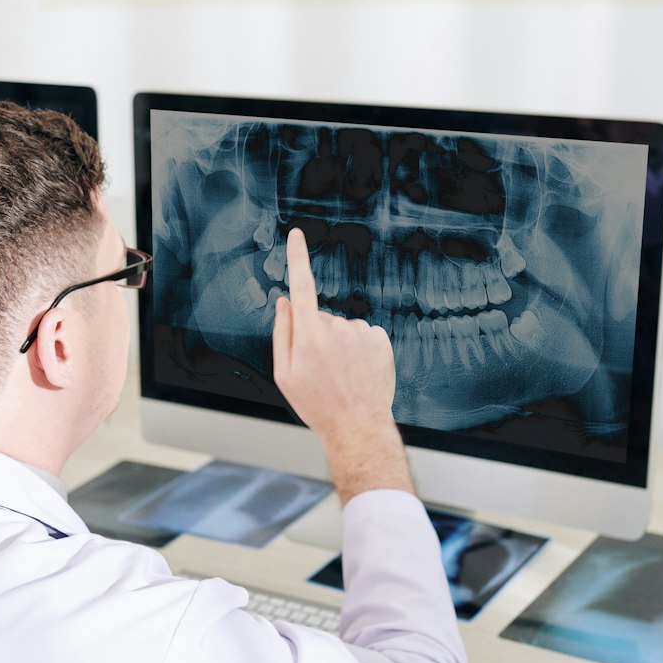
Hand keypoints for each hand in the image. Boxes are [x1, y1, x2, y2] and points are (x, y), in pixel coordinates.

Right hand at [272, 228, 412, 501]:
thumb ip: (281, 334)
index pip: (301, 286)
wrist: (357, 427)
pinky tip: (358, 371)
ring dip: (339, 345)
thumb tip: (284, 302)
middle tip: (320, 370)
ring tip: (341, 375)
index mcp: (309, 336)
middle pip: (319, 317)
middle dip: (316, 335)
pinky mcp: (380, 339)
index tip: (296, 236)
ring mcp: (362, 333)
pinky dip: (358, 348)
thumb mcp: (284, 375)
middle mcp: (337, 328)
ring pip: (342, 327)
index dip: (298, 258)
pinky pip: (362, 334)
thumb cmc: (317, 404)